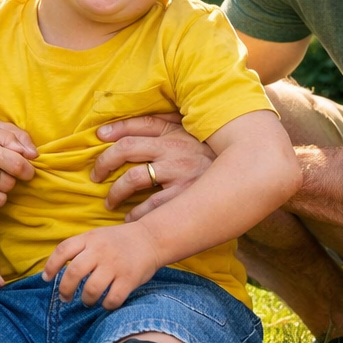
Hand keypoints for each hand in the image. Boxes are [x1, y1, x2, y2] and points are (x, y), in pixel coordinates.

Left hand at [42, 224, 161, 308]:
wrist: (151, 238)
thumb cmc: (119, 241)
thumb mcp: (97, 236)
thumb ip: (80, 248)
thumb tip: (57, 269)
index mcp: (90, 238)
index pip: (63, 250)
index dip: (51, 266)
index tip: (46, 279)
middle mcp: (100, 250)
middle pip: (74, 272)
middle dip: (65, 289)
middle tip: (65, 298)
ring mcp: (115, 265)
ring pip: (92, 289)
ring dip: (86, 299)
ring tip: (87, 301)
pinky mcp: (129, 278)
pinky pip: (112, 299)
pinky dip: (106, 305)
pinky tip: (106, 303)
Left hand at [93, 114, 214, 220]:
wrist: (245, 175)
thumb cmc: (211, 155)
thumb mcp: (193, 133)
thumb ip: (167, 125)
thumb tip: (135, 124)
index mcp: (175, 132)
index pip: (140, 125)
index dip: (116, 129)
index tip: (99, 136)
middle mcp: (173, 149)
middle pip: (127, 149)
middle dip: (106, 162)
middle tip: (96, 175)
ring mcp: (178, 172)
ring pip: (134, 179)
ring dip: (116, 192)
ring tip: (110, 201)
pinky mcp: (184, 195)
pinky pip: (152, 206)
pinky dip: (136, 214)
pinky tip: (130, 218)